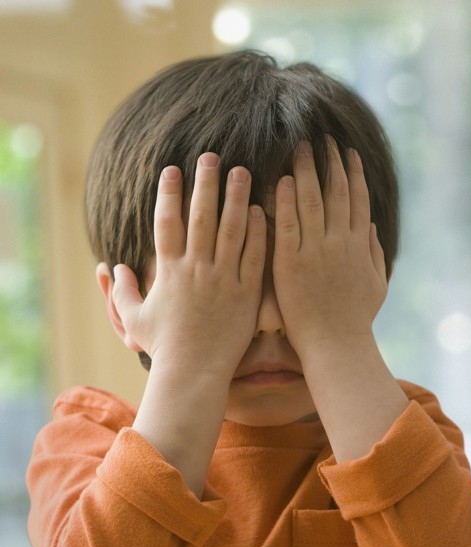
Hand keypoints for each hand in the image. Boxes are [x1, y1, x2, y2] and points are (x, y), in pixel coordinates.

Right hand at [111, 153, 265, 378]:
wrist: (194, 372)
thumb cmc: (164, 347)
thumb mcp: (135, 318)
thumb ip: (123, 291)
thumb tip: (112, 269)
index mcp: (169, 271)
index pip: (167, 222)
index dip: (169, 193)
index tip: (172, 169)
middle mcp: (197, 269)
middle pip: (202, 217)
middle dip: (206, 183)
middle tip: (212, 156)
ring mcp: (223, 279)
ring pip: (232, 230)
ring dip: (237, 198)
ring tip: (243, 171)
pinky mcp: (246, 293)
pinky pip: (254, 257)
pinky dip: (258, 232)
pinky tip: (264, 209)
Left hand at [272, 137, 387, 359]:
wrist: (336, 345)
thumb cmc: (356, 320)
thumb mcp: (376, 285)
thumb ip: (375, 253)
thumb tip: (373, 228)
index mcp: (360, 247)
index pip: (357, 201)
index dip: (353, 174)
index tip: (347, 152)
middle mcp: (340, 244)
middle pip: (336, 193)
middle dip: (330, 163)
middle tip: (323, 137)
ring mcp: (316, 252)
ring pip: (312, 202)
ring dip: (307, 171)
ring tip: (300, 146)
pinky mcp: (291, 263)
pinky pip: (288, 225)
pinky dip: (286, 201)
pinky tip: (282, 179)